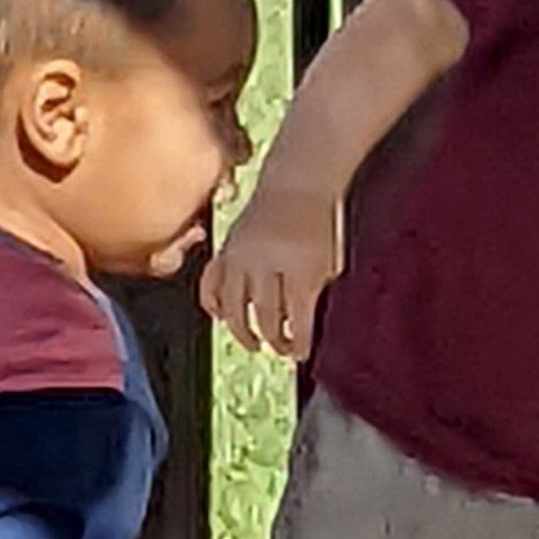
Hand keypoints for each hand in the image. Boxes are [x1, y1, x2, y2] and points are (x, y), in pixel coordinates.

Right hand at [199, 184, 338, 358]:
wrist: (296, 184)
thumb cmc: (318, 224)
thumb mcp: (329, 259)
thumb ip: (316, 292)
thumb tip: (301, 329)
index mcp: (299, 266)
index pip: (297, 317)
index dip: (299, 341)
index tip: (302, 354)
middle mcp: (266, 262)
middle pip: (264, 316)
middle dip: (275, 340)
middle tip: (282, 350)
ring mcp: (241, 256)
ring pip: (233, 307)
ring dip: (243, 332)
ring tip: (255, 344)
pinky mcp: (225, 249)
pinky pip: (210, 284)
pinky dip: (212, 304)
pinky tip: (222, 317)